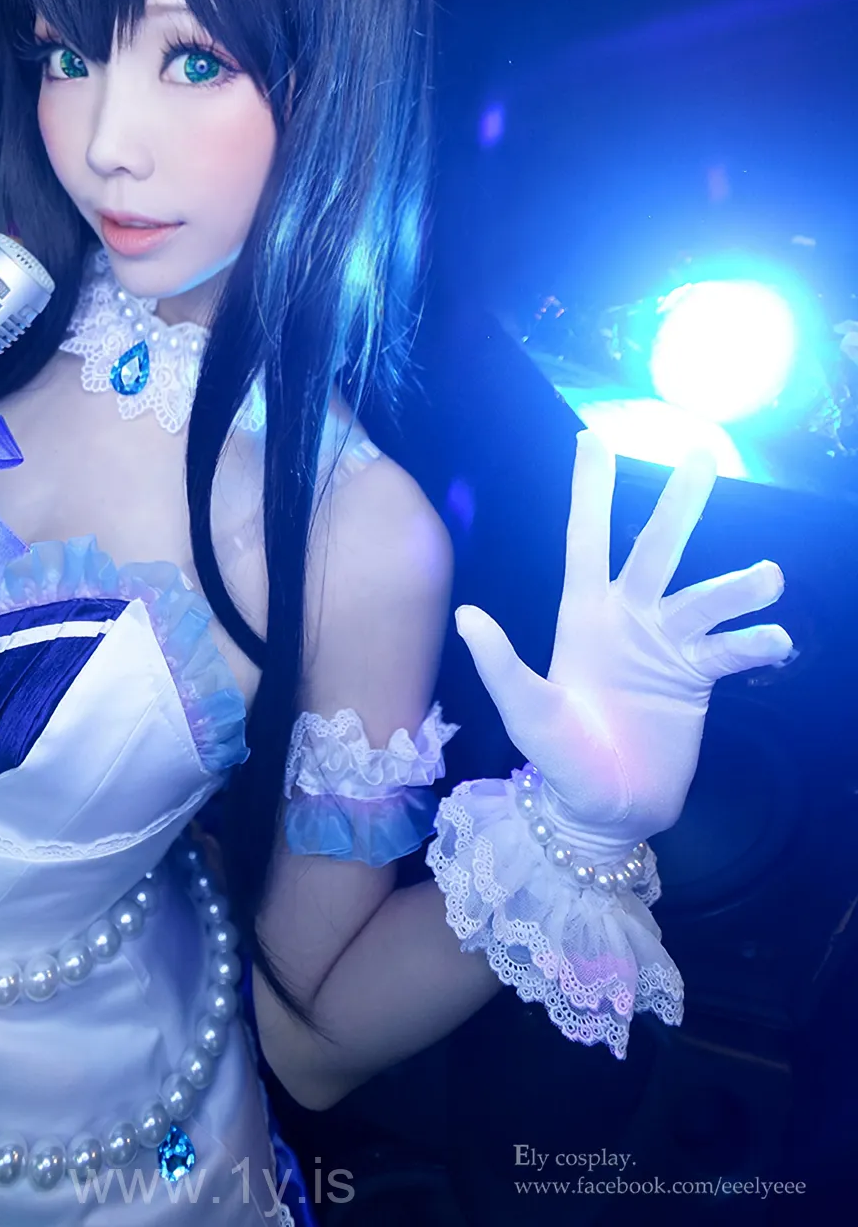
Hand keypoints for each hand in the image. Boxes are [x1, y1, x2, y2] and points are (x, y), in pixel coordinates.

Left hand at [454, 432, 791, 850]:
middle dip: (678, 505)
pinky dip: (754, 643)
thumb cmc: (559, 757)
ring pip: (704, 600)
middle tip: (704, 455)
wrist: (606, 810)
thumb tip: (468, 615)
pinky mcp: (698, 677)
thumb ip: (502, 665)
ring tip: (768, 577)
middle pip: (655, 549)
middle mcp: (629, 615)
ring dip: (736, 588)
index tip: (595, 437)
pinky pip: (730, 651)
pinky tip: (777, 640)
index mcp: (582, 612)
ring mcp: (666, 643)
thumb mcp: (526, 712)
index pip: (587, 538)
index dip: (590, 490)